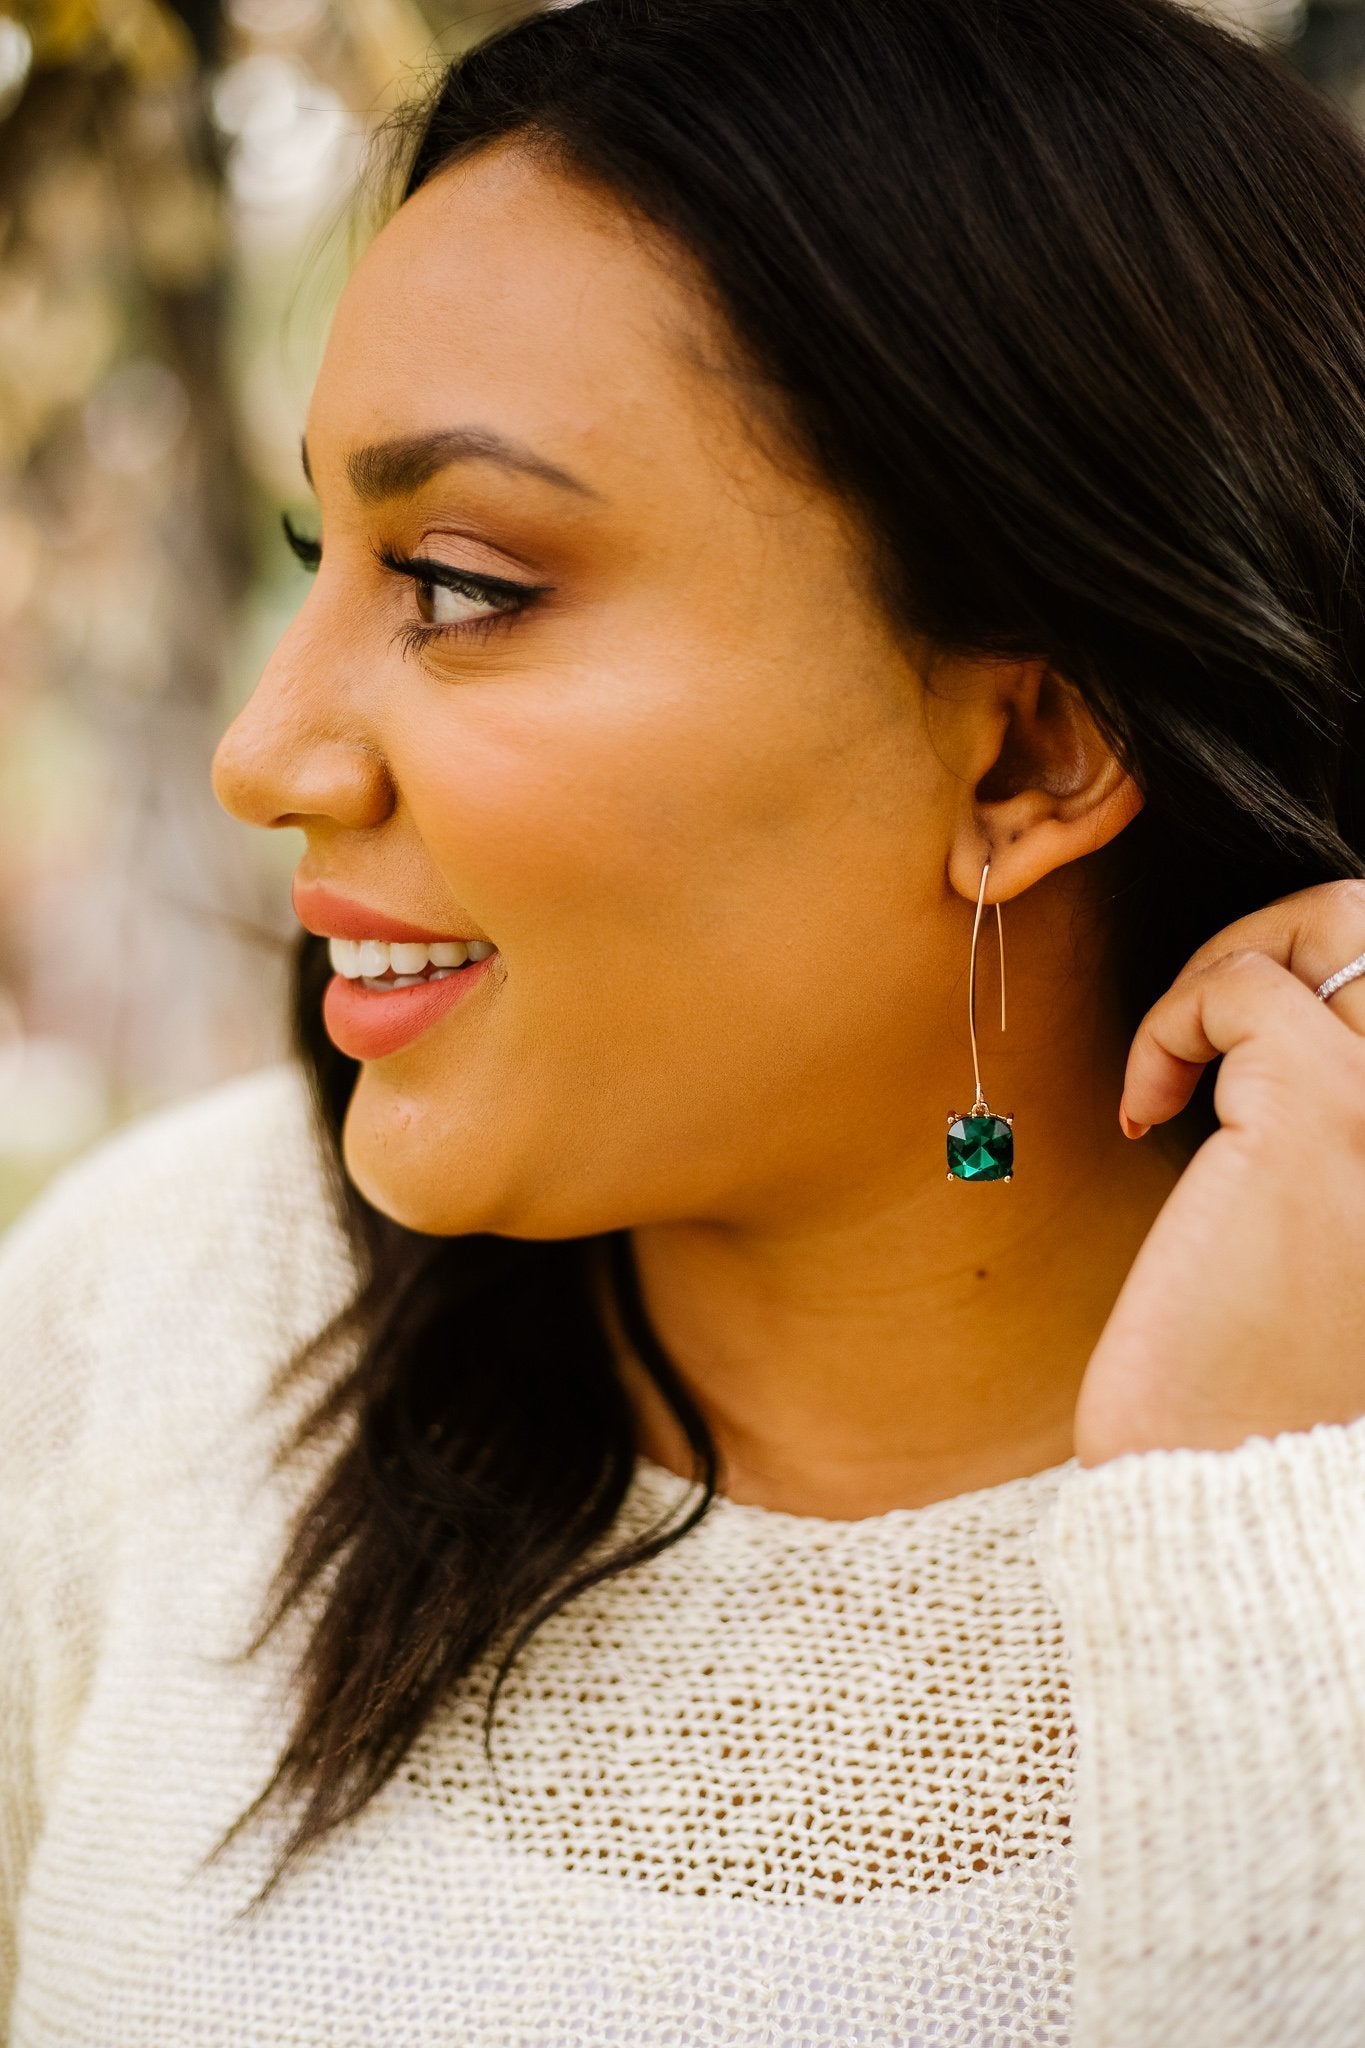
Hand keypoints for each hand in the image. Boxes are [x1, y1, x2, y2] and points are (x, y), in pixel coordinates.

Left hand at [1074, 880, 1364, 1467]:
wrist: (1223, 1485)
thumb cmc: (1259, 1375)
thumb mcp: (1325, 1231)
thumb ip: (1331, 1133)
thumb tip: (1278, 1023)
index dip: (1330, 977)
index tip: (1242, 1055)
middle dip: (1282, 936)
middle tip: (1206, 1024)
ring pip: (1337, 918)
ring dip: (1228, 966)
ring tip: (1174, 1066)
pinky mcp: (1314, 1115)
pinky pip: (1240, 988)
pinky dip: (1171, 1020)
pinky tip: (1144, 1111)